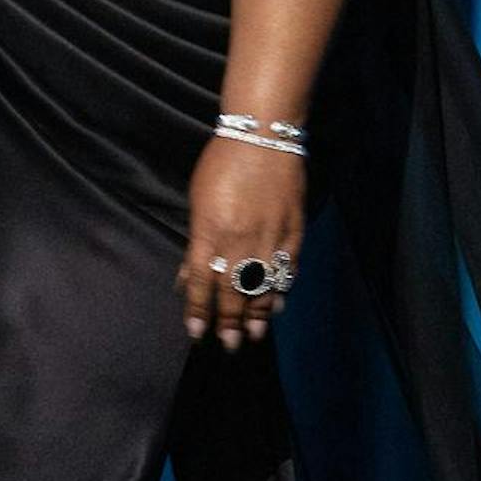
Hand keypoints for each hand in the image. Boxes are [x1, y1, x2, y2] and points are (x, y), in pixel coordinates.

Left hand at [178, 137, 304, 348]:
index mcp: (209, 233)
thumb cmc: (222, 164)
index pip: (201, 283)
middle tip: (229, 345)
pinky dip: (281, 288)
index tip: (196, 333)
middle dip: (229, 322)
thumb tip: (188, 277)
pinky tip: (277, 304)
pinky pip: (287, 268)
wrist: (264, 136)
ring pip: (262, 286)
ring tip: (254, 335)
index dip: (199, 311)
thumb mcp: (198, 202)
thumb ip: (196, 244)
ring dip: (257, 314)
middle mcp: (239, 241)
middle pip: (233, 292)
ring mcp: (269, 238)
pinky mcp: (293, 231)